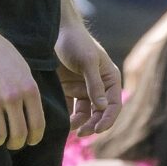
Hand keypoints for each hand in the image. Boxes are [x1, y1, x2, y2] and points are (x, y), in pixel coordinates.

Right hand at [0, 29, 43, 148]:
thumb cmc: (4, 56)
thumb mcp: (25, 73)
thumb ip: (29, 93)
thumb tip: (34, 116)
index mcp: (30, 90)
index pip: (37, 124)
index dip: (35, 138)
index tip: (31, 142)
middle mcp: (13, 97)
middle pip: (19, 133)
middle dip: (17, 143)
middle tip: (13, 144)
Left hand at [55, 23, 119, 137]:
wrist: (53, 32)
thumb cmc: (75, 43)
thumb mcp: (87, 61)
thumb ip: (95, 84)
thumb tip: (102, 107)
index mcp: (110, 79)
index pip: (113, 104)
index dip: (107, 118)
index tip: (98, 129)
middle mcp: (99, 87)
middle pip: (100, 112)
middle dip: (93, 124)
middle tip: (82, 133)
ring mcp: (83, 89)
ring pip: (85, 113)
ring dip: (80, 123)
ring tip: (70, 129)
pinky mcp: (68, 90)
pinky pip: (70, 108)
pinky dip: (67, 116)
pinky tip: (61, 122)